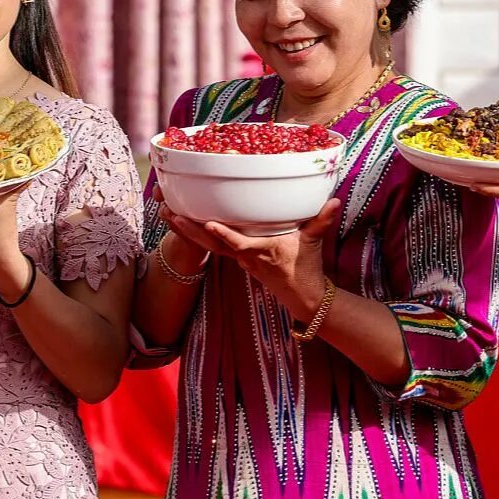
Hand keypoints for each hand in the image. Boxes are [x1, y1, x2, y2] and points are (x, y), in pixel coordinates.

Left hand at [168, 199, 339, 320]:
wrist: (303, 297)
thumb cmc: (306, 270)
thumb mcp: (313, 243)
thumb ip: (321, 221)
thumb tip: (334, 201)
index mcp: (261, 251)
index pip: (238, 243)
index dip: (224, 234)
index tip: (208, 223)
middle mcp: (244, 256)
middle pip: (210, 244)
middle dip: (188, 229)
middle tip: (168, 212)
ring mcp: (238, 259)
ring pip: (206, 245)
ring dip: (185, 230)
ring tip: (165, 213)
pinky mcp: (237, 259)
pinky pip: (212, 246)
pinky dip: (195, 235)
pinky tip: (181, 221)